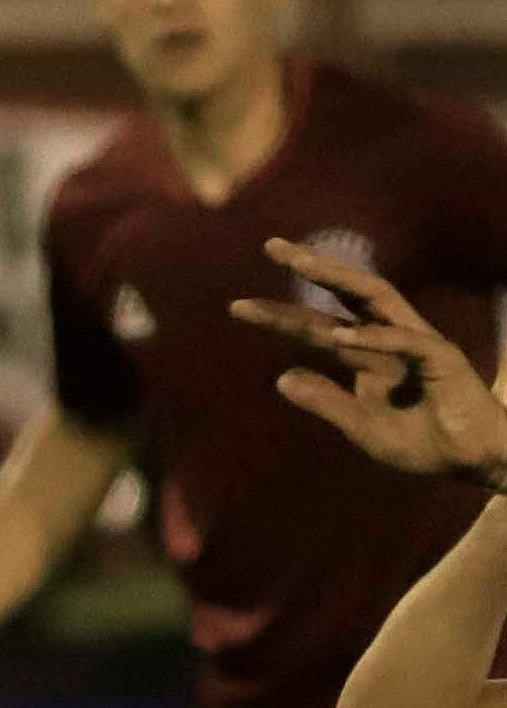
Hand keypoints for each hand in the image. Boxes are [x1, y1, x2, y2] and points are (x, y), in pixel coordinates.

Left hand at [232, 238, 506, 489]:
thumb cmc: (421, 443)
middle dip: (312, 266)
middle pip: (347, 293)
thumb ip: (325, 402)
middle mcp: (389, 339)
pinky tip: (337, 338)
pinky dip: (372, 338)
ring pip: (377, 297)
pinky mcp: (442, 358)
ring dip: (339, 278)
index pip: (317, 327)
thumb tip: (281, 378)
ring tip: (300, 263)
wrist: (470, 462)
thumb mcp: (360, 428)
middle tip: (271, 245)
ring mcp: (416, 343)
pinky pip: (404, 341)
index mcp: (367, 355)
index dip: (280, 316)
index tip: (237, 306)